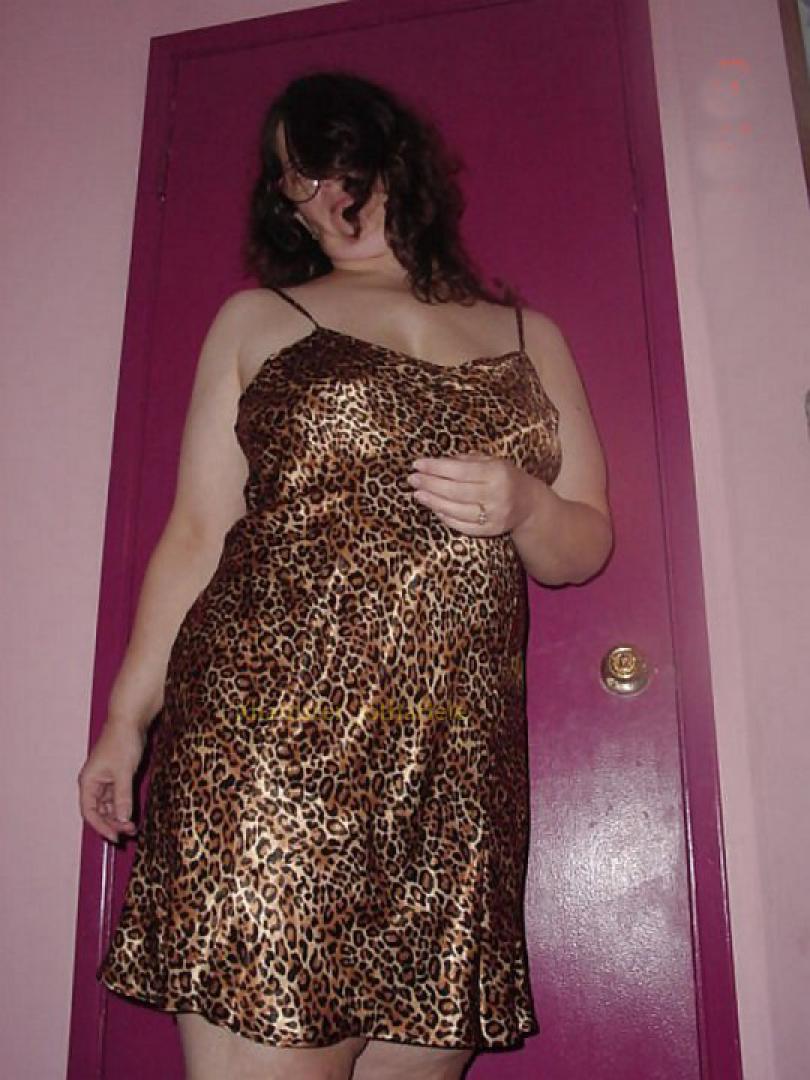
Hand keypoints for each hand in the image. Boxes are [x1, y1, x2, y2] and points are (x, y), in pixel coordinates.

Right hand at [78, 720, 145, 843]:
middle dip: (112, 823)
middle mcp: (94, 783)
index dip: (101, 827)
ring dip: (119, 816)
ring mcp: (105, 780)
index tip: (115, 837)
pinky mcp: (117, 776)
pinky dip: (124, 806)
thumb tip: (122, 819)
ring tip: (133, 827)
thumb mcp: (124, 772)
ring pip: (109, 805)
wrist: (130, 720)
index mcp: (88, 782)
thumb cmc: (122, 741)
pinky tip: (132, 814)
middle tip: (129, 832)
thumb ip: (122, 796)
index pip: (90, 812)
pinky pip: (117, 797)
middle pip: (99, 811)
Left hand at [406, 452, 551, 536]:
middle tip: (412, 479)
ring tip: (417, 494)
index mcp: (497, 473)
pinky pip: (462, 525)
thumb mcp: (491, 461)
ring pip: (456, 510)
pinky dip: (445, 517)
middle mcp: (497, 495)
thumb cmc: (504, 477)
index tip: (417, 464)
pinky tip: (434, 508)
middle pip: (455, 491)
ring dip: (433, 502)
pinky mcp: (490, 531)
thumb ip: (465, 460)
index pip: (460, 470)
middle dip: (430, 484)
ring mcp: (494, 516)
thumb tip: (433, 463)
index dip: (436, 467)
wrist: (529, 504)